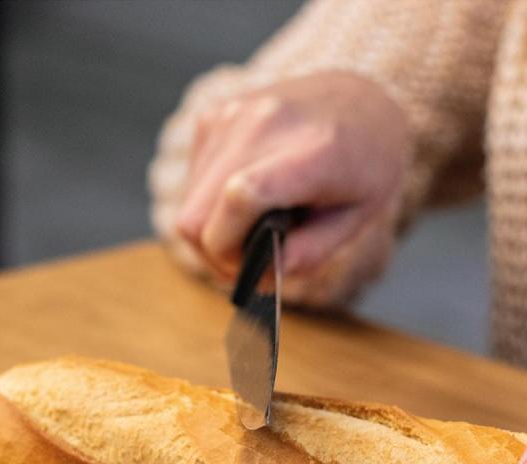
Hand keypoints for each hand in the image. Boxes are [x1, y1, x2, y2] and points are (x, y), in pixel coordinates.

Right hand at [175, 71, 408, 304]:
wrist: (359, 98)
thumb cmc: (364, 164)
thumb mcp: (357, 218)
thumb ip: (308, 253)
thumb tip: (259, 275)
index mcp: (313, 150)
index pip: (240, 198)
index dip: (231, 249)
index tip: (251, 267)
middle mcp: (264, 124)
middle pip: (197, 217)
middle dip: (215, 253)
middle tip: (246, 261)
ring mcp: (232, 116)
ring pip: (188, 207)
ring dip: (210, 232)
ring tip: (247, 231)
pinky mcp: (212, 118)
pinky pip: (191, 184)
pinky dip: (208, 205)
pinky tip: (241, 199)